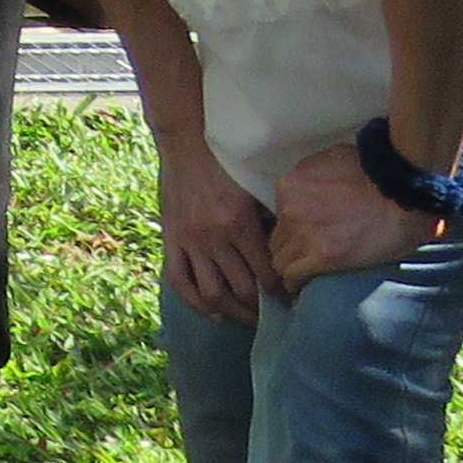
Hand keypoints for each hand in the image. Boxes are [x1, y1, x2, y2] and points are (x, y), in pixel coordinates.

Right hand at [156, 138, 274, 323]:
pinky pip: (179, 281)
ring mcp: (190, 242)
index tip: (290, 301)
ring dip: (232, 313)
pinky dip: (195, 302)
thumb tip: (292, 252)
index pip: (266, 275)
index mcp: (240, 225)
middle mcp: (214, 238)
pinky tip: (212, 312)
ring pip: (212, 293)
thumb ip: (270, 220)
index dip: (281, 295)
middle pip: (242, 290)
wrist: (187, 144)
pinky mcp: (171, 240)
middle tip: (272, 317)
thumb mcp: (255, 188)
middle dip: (260, 310)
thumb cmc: (227, 164)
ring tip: (246, 318)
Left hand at [269, 141, 442, 294]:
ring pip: (279, 260)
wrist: (405, 190)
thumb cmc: (378, 173)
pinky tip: (303, 290)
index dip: (290, 230)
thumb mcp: (334, 159)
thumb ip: (314, 176)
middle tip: (304, 261)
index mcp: (291, 185)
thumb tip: (314, 188)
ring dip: (291, 269)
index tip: (302, 239)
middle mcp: (290, 208)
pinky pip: (292, 276)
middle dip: (289, 251)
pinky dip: (295, 285)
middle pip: (276, 239)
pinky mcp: (322, 256)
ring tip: (304, 279)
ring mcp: (303, 233)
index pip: (278, 215)